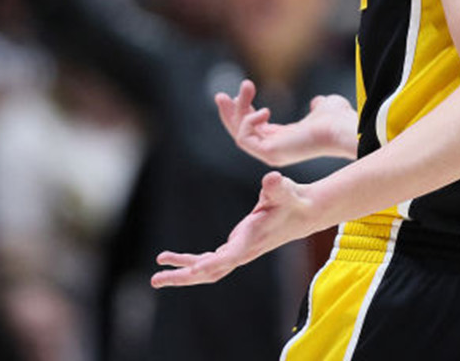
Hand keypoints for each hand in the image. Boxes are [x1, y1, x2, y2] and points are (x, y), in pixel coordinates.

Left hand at [152, 171, 316, 286]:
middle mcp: (243, 251)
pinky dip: (189, 261)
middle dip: (184, 277)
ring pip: (206, 270)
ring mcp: (237, 252)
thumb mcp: (285, 190)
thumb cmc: (292, 199)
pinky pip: (207, 260)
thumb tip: (272, 178)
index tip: (195, 269)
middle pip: (211, 271)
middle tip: (156, 280)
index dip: (213, 263)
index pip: (231, 256)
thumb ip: (278, 186)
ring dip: (182, 273)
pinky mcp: (234, 248)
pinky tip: (172, 259)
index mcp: (252, 240)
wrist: (303, 213)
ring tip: (157, 276)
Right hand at [215, 80, 357, 166]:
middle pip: (241, 133)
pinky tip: (264, 110)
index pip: (254, 128)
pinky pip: (245, 138)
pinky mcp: (269, 153)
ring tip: (247, 86)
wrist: (341, 128)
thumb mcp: (324, 107)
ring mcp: (271, 154)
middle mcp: (274, 149)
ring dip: (238, 109)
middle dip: (230, 113)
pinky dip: (248, 121)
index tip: (243, 89)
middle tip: (220, 95)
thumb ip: (318, 106)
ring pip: (240, 133)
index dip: (244, 110)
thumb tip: (318, 102)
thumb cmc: (337, 120)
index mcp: (284, 140)